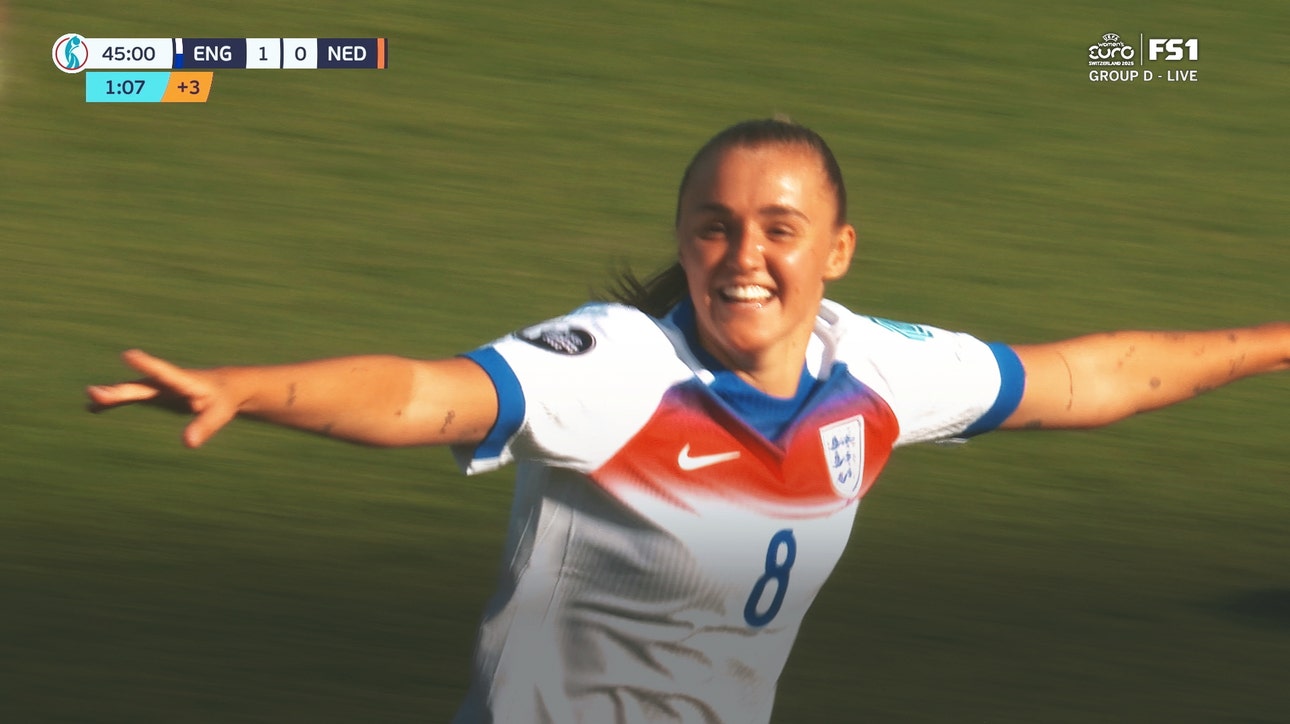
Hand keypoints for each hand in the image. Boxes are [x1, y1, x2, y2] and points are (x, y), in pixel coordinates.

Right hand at [86, 349, 238, 447]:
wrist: (222, 388)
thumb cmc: (223, 400)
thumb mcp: (219, 414)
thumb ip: (205, 426)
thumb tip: (188, 443)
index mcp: (184, 381)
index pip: (165, 373)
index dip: (147, 364)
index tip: (128, 355)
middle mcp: (165, 383)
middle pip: (140, 387)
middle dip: (119, 390)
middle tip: (94, 393)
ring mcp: (156, 388)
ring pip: (130, 391)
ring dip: (110, 396)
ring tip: (90, 401)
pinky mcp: (153, 395)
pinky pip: (129, 399)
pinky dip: (112, 404)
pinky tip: (92, 409)